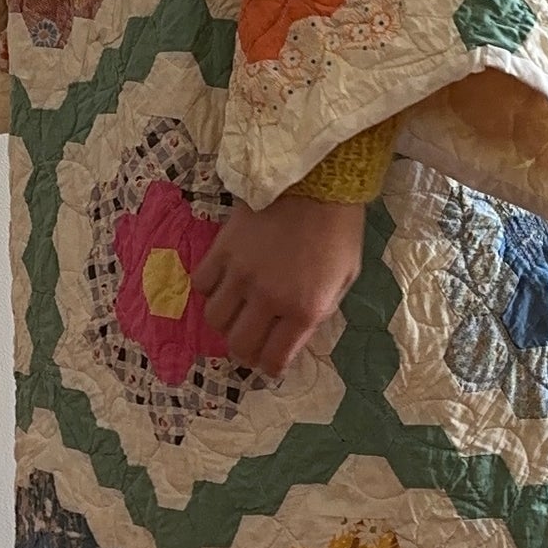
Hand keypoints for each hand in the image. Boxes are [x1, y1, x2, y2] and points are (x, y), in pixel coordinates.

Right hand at [192, 193, 365, 380]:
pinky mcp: (223, 249)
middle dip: (245, 351)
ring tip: (237, 311)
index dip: (271, 366)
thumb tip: (294, 333)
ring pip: (215, 319)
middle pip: (238, 345)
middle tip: (252, 340)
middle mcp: (269, 297)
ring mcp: (241, 274)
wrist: (319, 180)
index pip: (274, 358)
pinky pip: (202, 283)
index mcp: (304, 309)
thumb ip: (319, 312)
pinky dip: (210, 289)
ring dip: (226, 321)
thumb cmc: (339, 231)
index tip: (271, 361)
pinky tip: (224, 282)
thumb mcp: (345, 280)